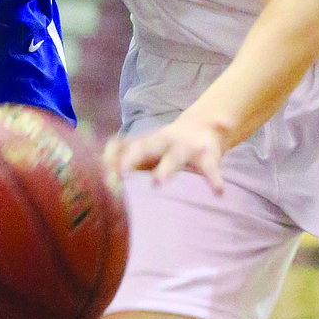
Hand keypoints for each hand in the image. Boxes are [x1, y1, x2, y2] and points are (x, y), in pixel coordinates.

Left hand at [106, 113, 232, 194]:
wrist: (207, 125)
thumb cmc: (169, 145)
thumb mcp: (148, 148)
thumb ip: (124, 159)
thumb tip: (100, 175)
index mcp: (148, 141)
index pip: (125, 148)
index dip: (113, 159)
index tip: (102, 176)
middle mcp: (165, 142)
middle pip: (146, 147)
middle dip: (132, 159)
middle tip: (119, 173)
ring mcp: (186, 147)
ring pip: (174, 157)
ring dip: (165, 169)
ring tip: (157, 182)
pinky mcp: (208, 155)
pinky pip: (211, 168)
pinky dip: (215, 180)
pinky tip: (218, 193)